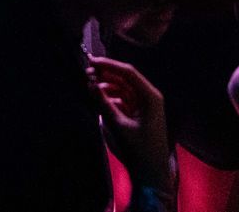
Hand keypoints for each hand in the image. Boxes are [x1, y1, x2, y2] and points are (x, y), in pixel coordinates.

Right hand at [87, 56, 170, 193]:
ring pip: (123, 89)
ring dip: (107, 87)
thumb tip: (90, 84)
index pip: (128, 72)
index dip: (109, 65)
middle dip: (106, 75)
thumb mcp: (118, 126)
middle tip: (87, 73)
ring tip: (90, 86)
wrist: (151, 175)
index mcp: (150, 96)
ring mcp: (145, 106)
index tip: (91, 62)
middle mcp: (149, 97)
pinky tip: (99, 100)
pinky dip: (111, 99)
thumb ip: (103, 104)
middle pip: (126, 79)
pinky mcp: (139, 115)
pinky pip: (123, 100)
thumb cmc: (139, 151)